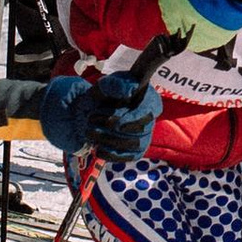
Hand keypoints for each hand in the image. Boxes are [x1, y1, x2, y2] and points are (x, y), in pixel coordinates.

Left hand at [39, 71, 160, 159]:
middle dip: (113, 128)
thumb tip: (130, 90)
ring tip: (91, 132)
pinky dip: (113, 155)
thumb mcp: (107, 84)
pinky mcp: (135, 151)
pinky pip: (129, 157)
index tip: (113, 123)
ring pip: (135, 145)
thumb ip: (116, 84)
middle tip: (91, 119)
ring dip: (110, 140)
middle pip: (140, 130)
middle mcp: (150, 119)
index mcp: (149, 100)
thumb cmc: (104, 94)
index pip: (148, 112)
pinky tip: (99, 149)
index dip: (131, 119)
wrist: (94, 108)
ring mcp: (144, 136)